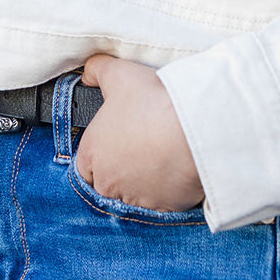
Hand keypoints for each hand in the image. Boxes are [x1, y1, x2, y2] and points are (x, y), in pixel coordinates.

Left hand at [76, 54, 204, 211]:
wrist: (192, 128)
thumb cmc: (153, 103)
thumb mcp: (119, 73)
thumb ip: (97, 70)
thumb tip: (89, 73)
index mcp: (92, 155)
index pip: (86, 164)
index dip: (103, 152)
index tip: (120, 143)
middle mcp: (107, 183)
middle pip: (108, 182)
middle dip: (123, 168)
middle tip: (144, 148)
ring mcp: (135, 199)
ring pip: (134, 194)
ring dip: (144, 181)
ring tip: (162, 157)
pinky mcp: (162, 208)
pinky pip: (160, 203)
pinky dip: (166, 191)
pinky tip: (176, 170)